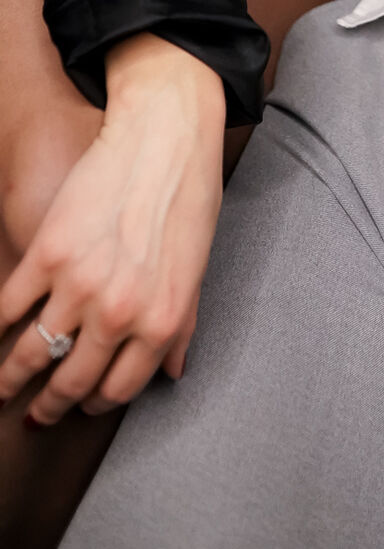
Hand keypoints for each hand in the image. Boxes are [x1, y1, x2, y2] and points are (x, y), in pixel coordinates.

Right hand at [0, 34, 224, 424]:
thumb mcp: (198, 268)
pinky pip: (11, 307)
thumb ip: (183, 324)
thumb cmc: (189, 196)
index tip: (83, 406)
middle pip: (72, 382)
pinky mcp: (46, 253)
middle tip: (38, 413)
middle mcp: (120, 312)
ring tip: (4, 387)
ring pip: (31, 354)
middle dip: (51, 406)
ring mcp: (79, 284)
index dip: (98, 404)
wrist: (164, 135)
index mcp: (162, 320)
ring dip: (11, 378)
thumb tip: (172, 371)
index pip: (120, 388)